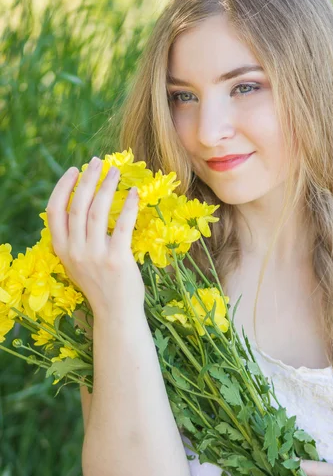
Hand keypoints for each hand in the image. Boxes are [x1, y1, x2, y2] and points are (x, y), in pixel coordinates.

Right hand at [46, 156, 144, 317]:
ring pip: (98, 211)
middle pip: (77, 205)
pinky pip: (123, 225)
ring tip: (116, 172)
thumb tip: (82, 206)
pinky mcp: (117, 258)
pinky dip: (129, 206)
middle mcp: (74, 251)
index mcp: (61, 250)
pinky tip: (134, 193)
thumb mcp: (78, 263)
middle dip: (88, 179)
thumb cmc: (100, 285)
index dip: (63, 187)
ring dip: (108, 186)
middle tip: (98, 162)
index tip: (74, 170)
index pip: (54, 211)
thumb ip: (75, 239)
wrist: (115, 313)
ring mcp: (95, 255)